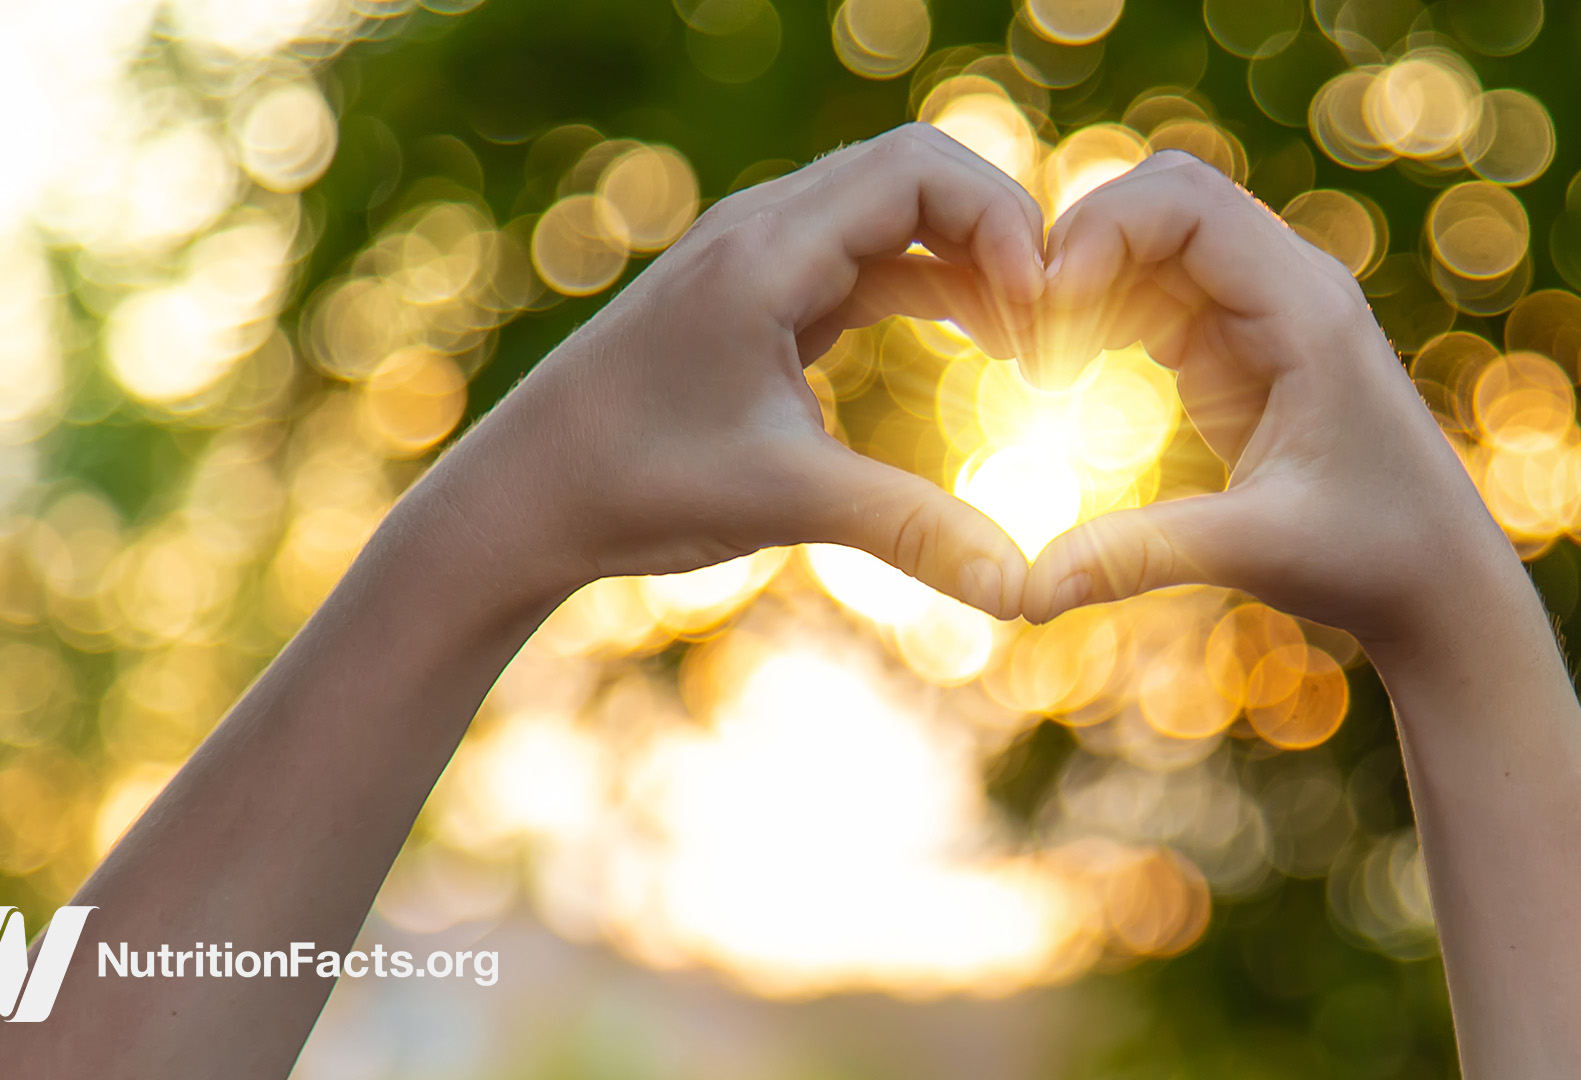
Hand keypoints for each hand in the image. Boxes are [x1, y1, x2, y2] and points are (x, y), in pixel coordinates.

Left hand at [430, 124, 1047, 620]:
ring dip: (970, 264)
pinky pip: (867, 262)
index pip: (920, 171)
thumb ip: (911, 530)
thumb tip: (1022, 588)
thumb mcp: (785, 501)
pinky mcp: (759, 296)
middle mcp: (764, 229)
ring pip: (895, 218)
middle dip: (1001, 235)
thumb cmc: (635, 484)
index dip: (1005, 224)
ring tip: (1030, 346)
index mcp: (767, 248)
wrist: (527, 495)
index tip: (1044, 314)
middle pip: (918, 175)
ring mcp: (759, 257)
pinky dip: (930, 288)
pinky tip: (980, 341)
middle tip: (1053, 325)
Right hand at [1021, 152, 1521, 645]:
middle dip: (1083, 245)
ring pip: (1154, 237)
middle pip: (1163, 197)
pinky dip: (1103, 311)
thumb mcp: (1253, 552)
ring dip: (1087, 281)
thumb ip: (1138, 556)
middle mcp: (1289, 286)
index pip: (1188, 200)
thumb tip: (1027, 592)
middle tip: (1031, 336)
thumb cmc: (1370, 557)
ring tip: (1044, 365)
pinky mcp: (1241, 341)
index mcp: (1306, 310)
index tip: (1046, 312)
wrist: (1435, 577)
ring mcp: (1265, 307)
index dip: (1100, 231)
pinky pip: (1157, 287)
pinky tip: (1070, 373)